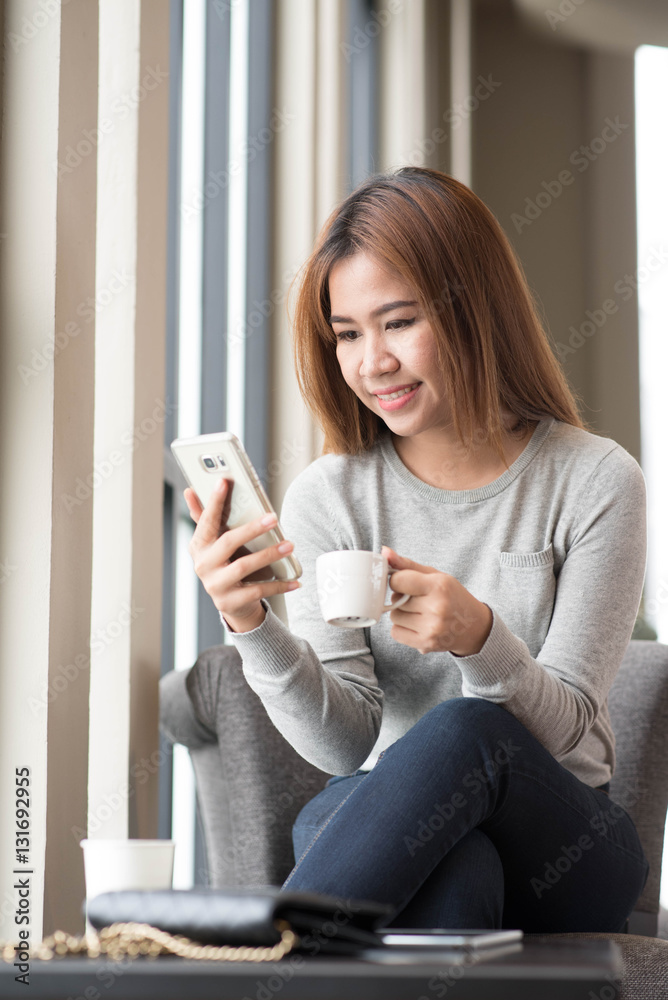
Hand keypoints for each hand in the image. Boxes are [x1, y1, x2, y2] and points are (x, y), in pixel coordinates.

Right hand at [185, 478, 299, 632]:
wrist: (231, 602)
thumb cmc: (225, 563)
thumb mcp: (214, 543)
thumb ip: (204, 518)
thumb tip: (189, 490)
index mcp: (198, 546)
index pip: (206, 520)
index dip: (214, 501)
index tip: (224, 482)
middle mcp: (203, 565)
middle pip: (228, 542)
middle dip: (252, 529)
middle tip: (273, 517)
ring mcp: (215, 585)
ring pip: (243, 567)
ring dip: (269, 555)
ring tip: (289, 545)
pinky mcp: (230, 602)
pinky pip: (258, 591)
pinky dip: (279, 585)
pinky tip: (295, 581)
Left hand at [382, 546, 492, 655]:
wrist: (474, 626)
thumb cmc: (452, 596)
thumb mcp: (435, 575)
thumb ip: (407, 564)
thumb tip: (384, 552)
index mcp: (439, 586)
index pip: (397, 581)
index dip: (398, 580)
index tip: (407, 582)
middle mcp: (436, 608)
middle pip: (394, 600)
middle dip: (402, 598)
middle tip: (420, 599)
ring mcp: (431, 629)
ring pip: (394, 617)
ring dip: (402, 614)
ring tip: (420, 612)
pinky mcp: (425, 644)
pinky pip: (395, 633)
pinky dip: (403, 628)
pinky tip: (418, 625)